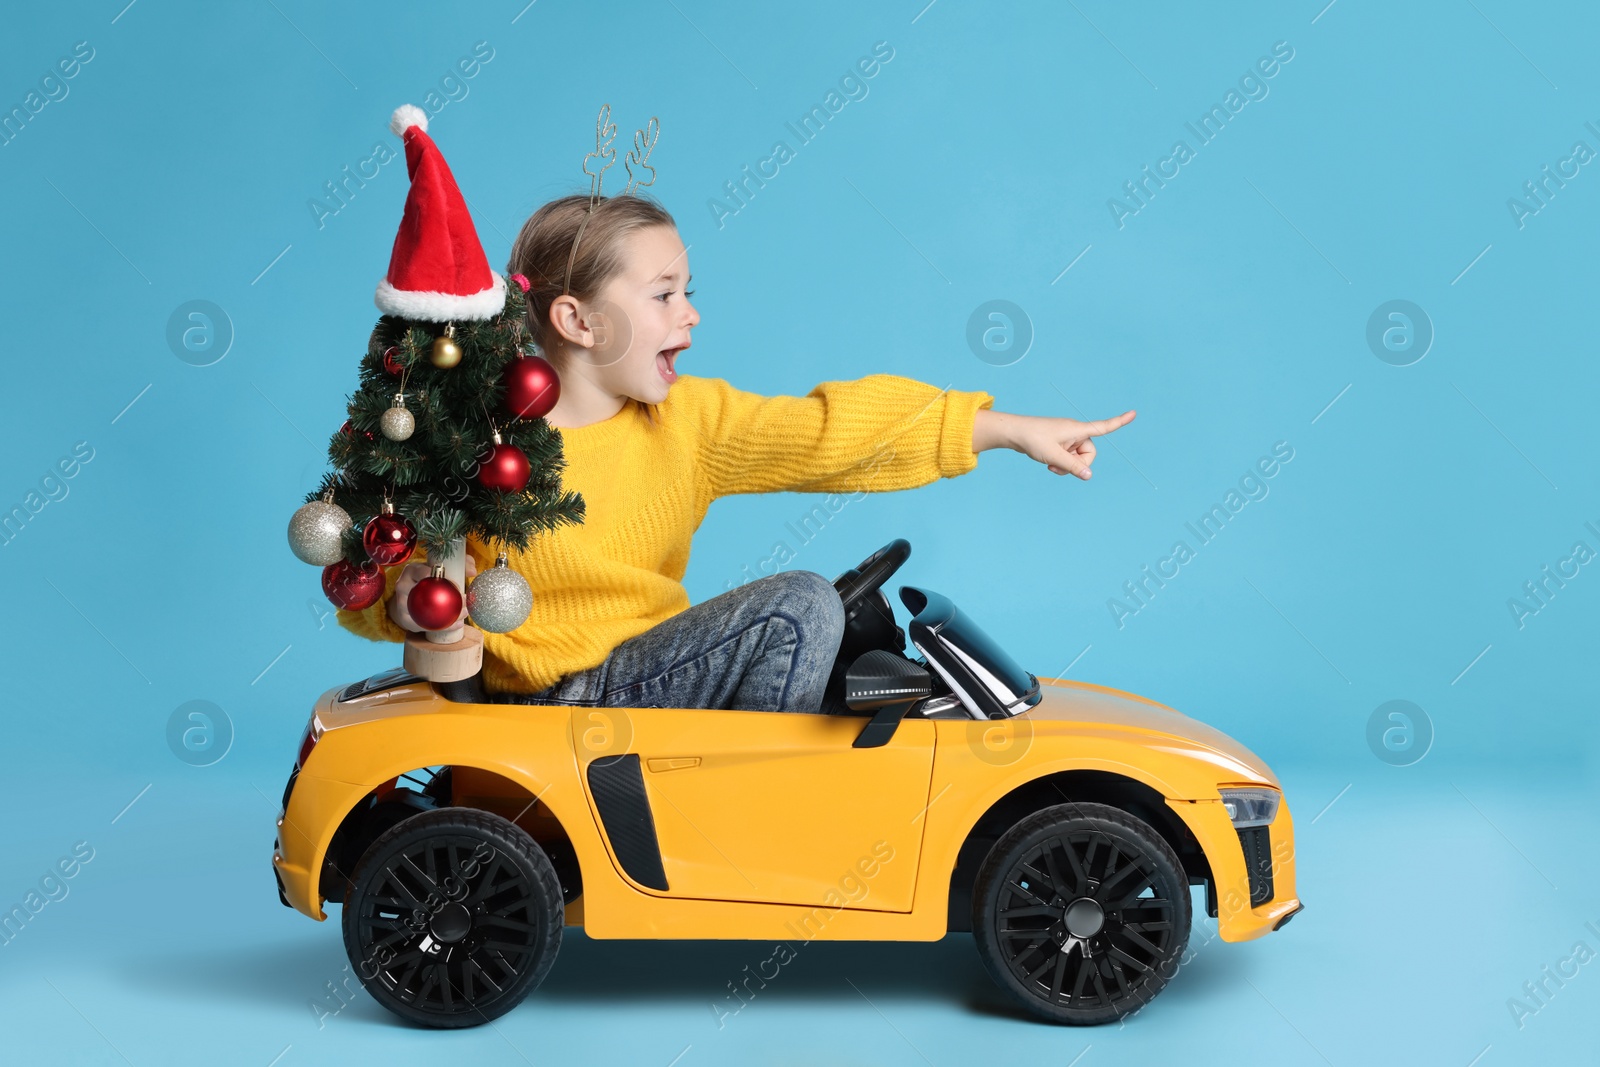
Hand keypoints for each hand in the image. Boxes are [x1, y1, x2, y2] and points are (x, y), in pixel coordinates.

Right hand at [388, 553, 478, 632]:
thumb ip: (462, 564)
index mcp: (412, 571)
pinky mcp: (404, 618)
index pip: (420, 571)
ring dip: (445, 615)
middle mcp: (403, 585)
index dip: (435, 576)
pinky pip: (422, 625)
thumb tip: (473, 571)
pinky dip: (441, 626)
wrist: (412, 596)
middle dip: (443, 597)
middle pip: (420, 592)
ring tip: (463, 615)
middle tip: (464, 600)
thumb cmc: (433, 579)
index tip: (450, 582)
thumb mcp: (444, 568)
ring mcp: (401, 603)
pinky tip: (456, 625)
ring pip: (421, 611)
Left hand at [1009, 409, 1135, 479]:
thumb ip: (1072, 467)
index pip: (1103, 426)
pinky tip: (1048, 463)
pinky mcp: (1060, 443)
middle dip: (1078, 464)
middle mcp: (1075, 432)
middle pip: (1089, 454)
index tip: (1134, 413)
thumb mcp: (1054, 456)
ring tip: (1050, 464)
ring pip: (1078, 458)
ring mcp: (1068, 438)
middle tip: (1058, 466)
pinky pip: (1069, 457)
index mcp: (1077, 429)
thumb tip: (1088, 476)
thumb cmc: (1033, 440)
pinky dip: (1061, 462)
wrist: (1014, 433)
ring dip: (1067, 465)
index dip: (1119, 422)